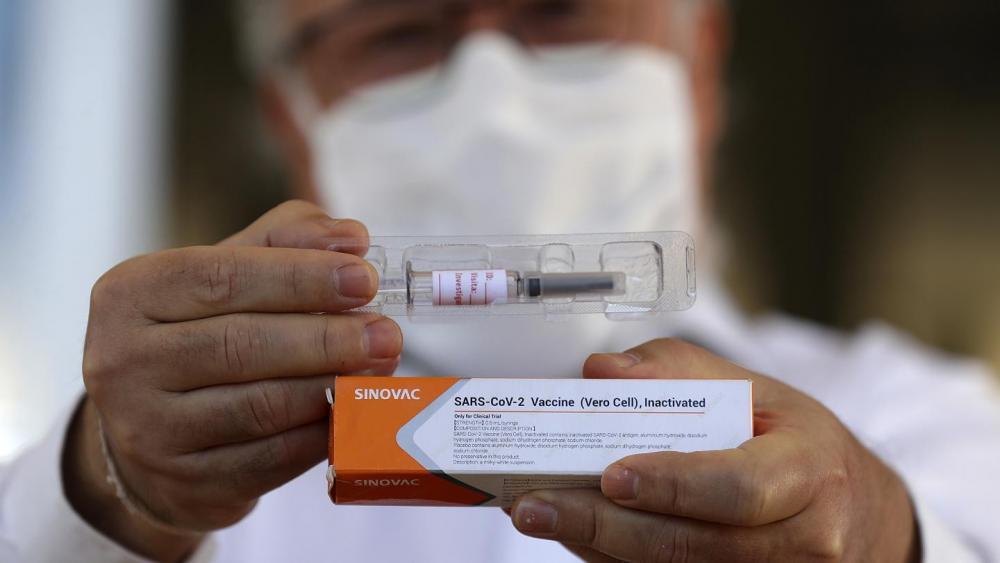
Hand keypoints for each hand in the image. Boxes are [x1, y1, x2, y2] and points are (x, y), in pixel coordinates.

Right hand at [65, 201, 402, 560]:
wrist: (152, 432)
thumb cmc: (200, 333)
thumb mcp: (228, 272)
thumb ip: (287, 240)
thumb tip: (351, 236)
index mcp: (130, 293)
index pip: (222, 277)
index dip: (300, 278)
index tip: (364, 278)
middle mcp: (123, 362)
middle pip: (241, 345)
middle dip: (326, 338)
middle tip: (386, 333)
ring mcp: (148, 432)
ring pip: (259, 406)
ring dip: (332, 386)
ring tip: (380, 368)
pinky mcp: (186, 485)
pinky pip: (270, 459)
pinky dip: (320, 434)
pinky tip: (354, 411)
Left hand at [509, 339, 918, 562]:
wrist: (852, 511)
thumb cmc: (798, 443)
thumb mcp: (755, 388)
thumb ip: (674, 370)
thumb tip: (602, 372)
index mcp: (810, 472)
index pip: (738, 489)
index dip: (673, 486)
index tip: (610, 476)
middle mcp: (803, 540)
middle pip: (691, 545)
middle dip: (604, 526)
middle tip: (537, 505)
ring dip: (599, 546)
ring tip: (543, 515)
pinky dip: (616, 561)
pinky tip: (580, 534)